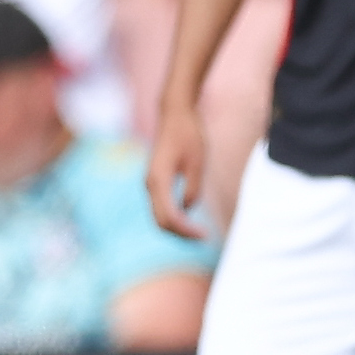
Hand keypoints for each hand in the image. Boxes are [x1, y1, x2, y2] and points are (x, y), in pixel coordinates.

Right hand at [147, 96, 207, 238]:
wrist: (174, 115)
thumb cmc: (188, 135)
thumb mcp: (197, 162)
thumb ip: (193, 188)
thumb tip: (187, 209)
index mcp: (158, 180)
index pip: (170, 217)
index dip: (186, 230)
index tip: (205, 236)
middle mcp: (149, 184)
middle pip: (160, 221)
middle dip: (180, 234)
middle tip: (202, 239)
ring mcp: (151, 183)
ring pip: (158, 216)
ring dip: (176, 228)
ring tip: (197, 234)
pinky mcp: (155, 182)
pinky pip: (161, 207)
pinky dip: (173, 218)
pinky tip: (189, 220)